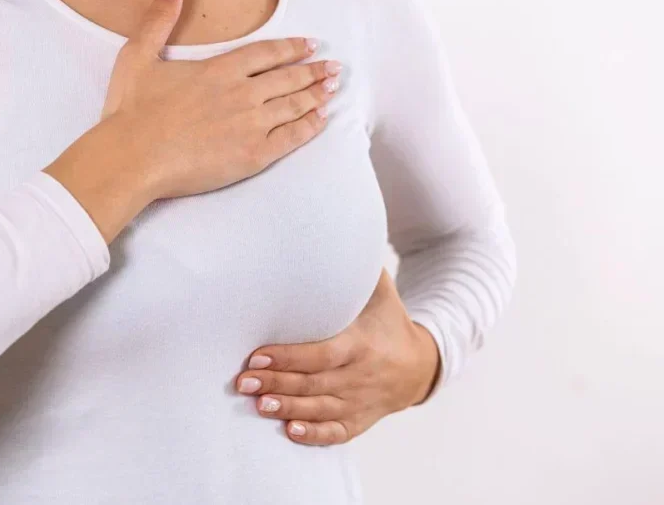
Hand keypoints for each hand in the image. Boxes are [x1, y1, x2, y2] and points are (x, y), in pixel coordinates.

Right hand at [102, 0, 342, 198]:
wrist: (133, 157)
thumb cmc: (131, 112)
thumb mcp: (137, 55)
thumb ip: (159, 19)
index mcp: (219, 70)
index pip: (266, 53)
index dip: (291, 48)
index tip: (309, 45)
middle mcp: (242, 94)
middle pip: (288, 78)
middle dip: (314, 71)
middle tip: (333, 69)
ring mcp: (250, 125)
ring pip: (294, 105)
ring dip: (316, 95)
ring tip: (332, 89)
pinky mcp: (252, 155)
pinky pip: (291, 138)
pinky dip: (309, 127)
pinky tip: (320, 120)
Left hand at [234, 269, 440, 445]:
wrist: (421, 365)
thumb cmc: (388, 322)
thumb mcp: (380, 293)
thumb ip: (356, 269)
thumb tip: (334, 227)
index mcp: (362, 344)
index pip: (321, 354)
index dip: (288, 358)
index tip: (256, 356)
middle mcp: (361, 376)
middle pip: (314, 383)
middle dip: (277, 384)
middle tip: (242, 382)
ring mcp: (361, 402)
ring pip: (321, 409)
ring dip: (288, 409)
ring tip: (258, 405)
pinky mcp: (360, 420)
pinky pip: (337, 432)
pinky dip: (315, 435)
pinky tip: (290, 432)